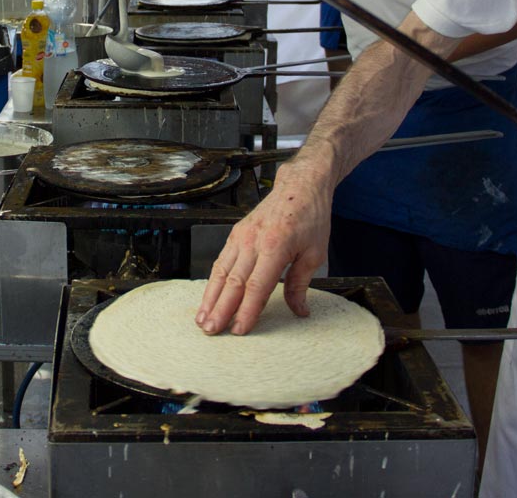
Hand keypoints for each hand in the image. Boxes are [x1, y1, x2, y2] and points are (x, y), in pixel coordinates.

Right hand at [195, 158, 333, 334]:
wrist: (299, 186)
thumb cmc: (311, 218)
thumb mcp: (315, 253)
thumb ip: (301, 284)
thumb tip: (298, 310)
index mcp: (276, 246)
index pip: (257, 286)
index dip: (247, 310)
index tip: (239, 330)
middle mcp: (253, 241)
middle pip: (233, 282)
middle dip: (221, 309)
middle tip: (211, 331)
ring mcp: (241, 236)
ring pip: (221, 272)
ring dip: (210, 298)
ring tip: (202, 319)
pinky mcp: (235, 234)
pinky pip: (221, 261)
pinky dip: (213, 282)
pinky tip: (208, 297)